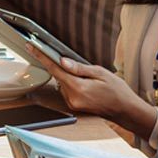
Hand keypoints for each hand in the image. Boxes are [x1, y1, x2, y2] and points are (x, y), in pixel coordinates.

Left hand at [28, 46, 147, 131]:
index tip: (31, 47)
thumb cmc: (117, 91)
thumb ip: (79, 68)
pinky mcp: (74, 106)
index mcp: (79, 88)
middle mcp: (73, 98)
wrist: (126, 110)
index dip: (42, 56)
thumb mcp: (101, 73)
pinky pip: (68, 90)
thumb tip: (62, 61)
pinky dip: (72, 84)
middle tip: (78, 64)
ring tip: (90, 79)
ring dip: (70, 76)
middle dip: (63, 67)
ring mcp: (73, 104)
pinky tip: (87, 85)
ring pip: (63, 83)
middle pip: (58, 76)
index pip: (55, 69)